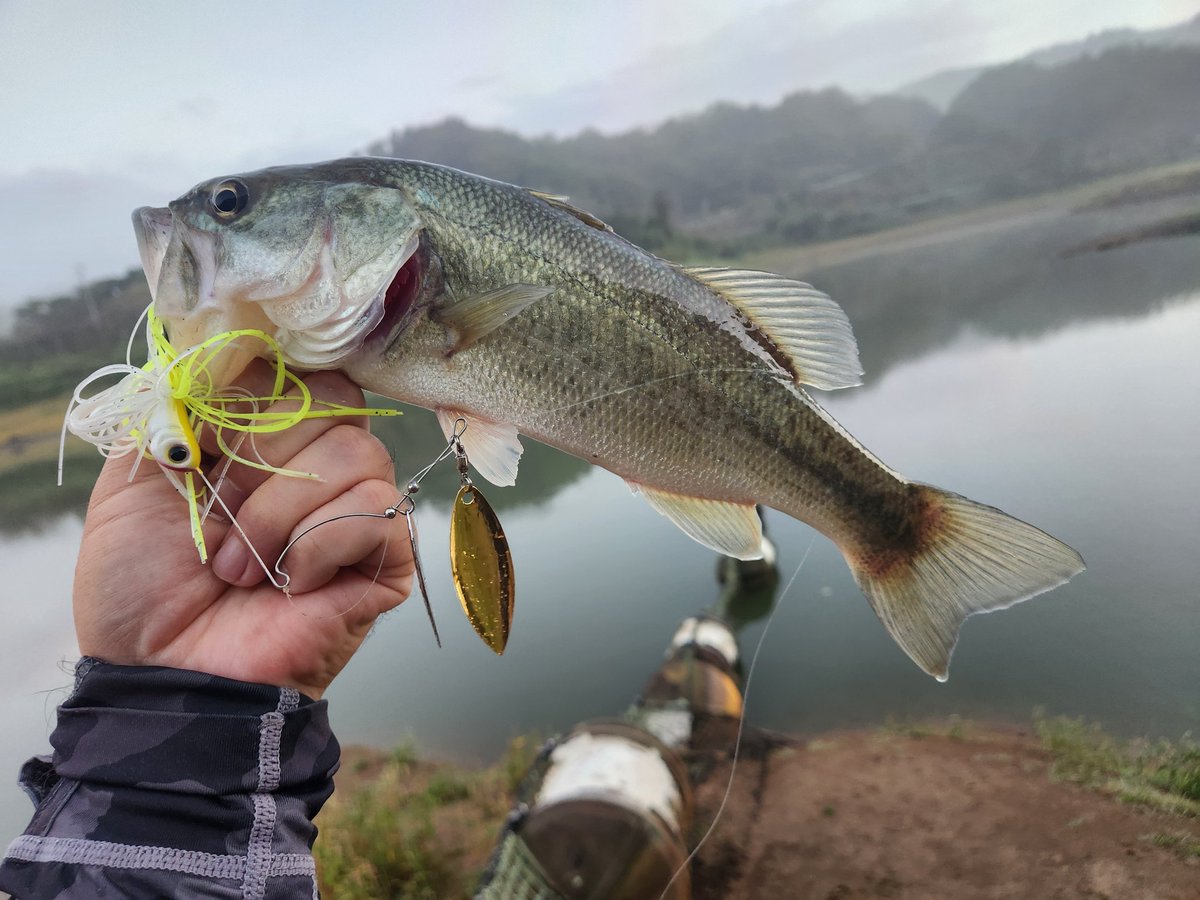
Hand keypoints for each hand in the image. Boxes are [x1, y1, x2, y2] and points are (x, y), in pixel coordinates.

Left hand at [72, 361, 411, 697]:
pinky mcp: (386, 558)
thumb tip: (218, 352)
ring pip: (357, 454)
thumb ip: (173, 407)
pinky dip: (320, 545)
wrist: (163, 674)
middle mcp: (318, 464)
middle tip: (218, 517)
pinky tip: (291, 585)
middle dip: (259, 457)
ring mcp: (357, 509)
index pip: (298, 367)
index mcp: (262, 437)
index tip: (213, 438)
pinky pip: (379, 512)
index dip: (260, 390)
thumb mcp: (132, 479)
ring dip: (280, 514)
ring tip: (241, 569)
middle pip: (334, 399)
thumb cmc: (142, 589)